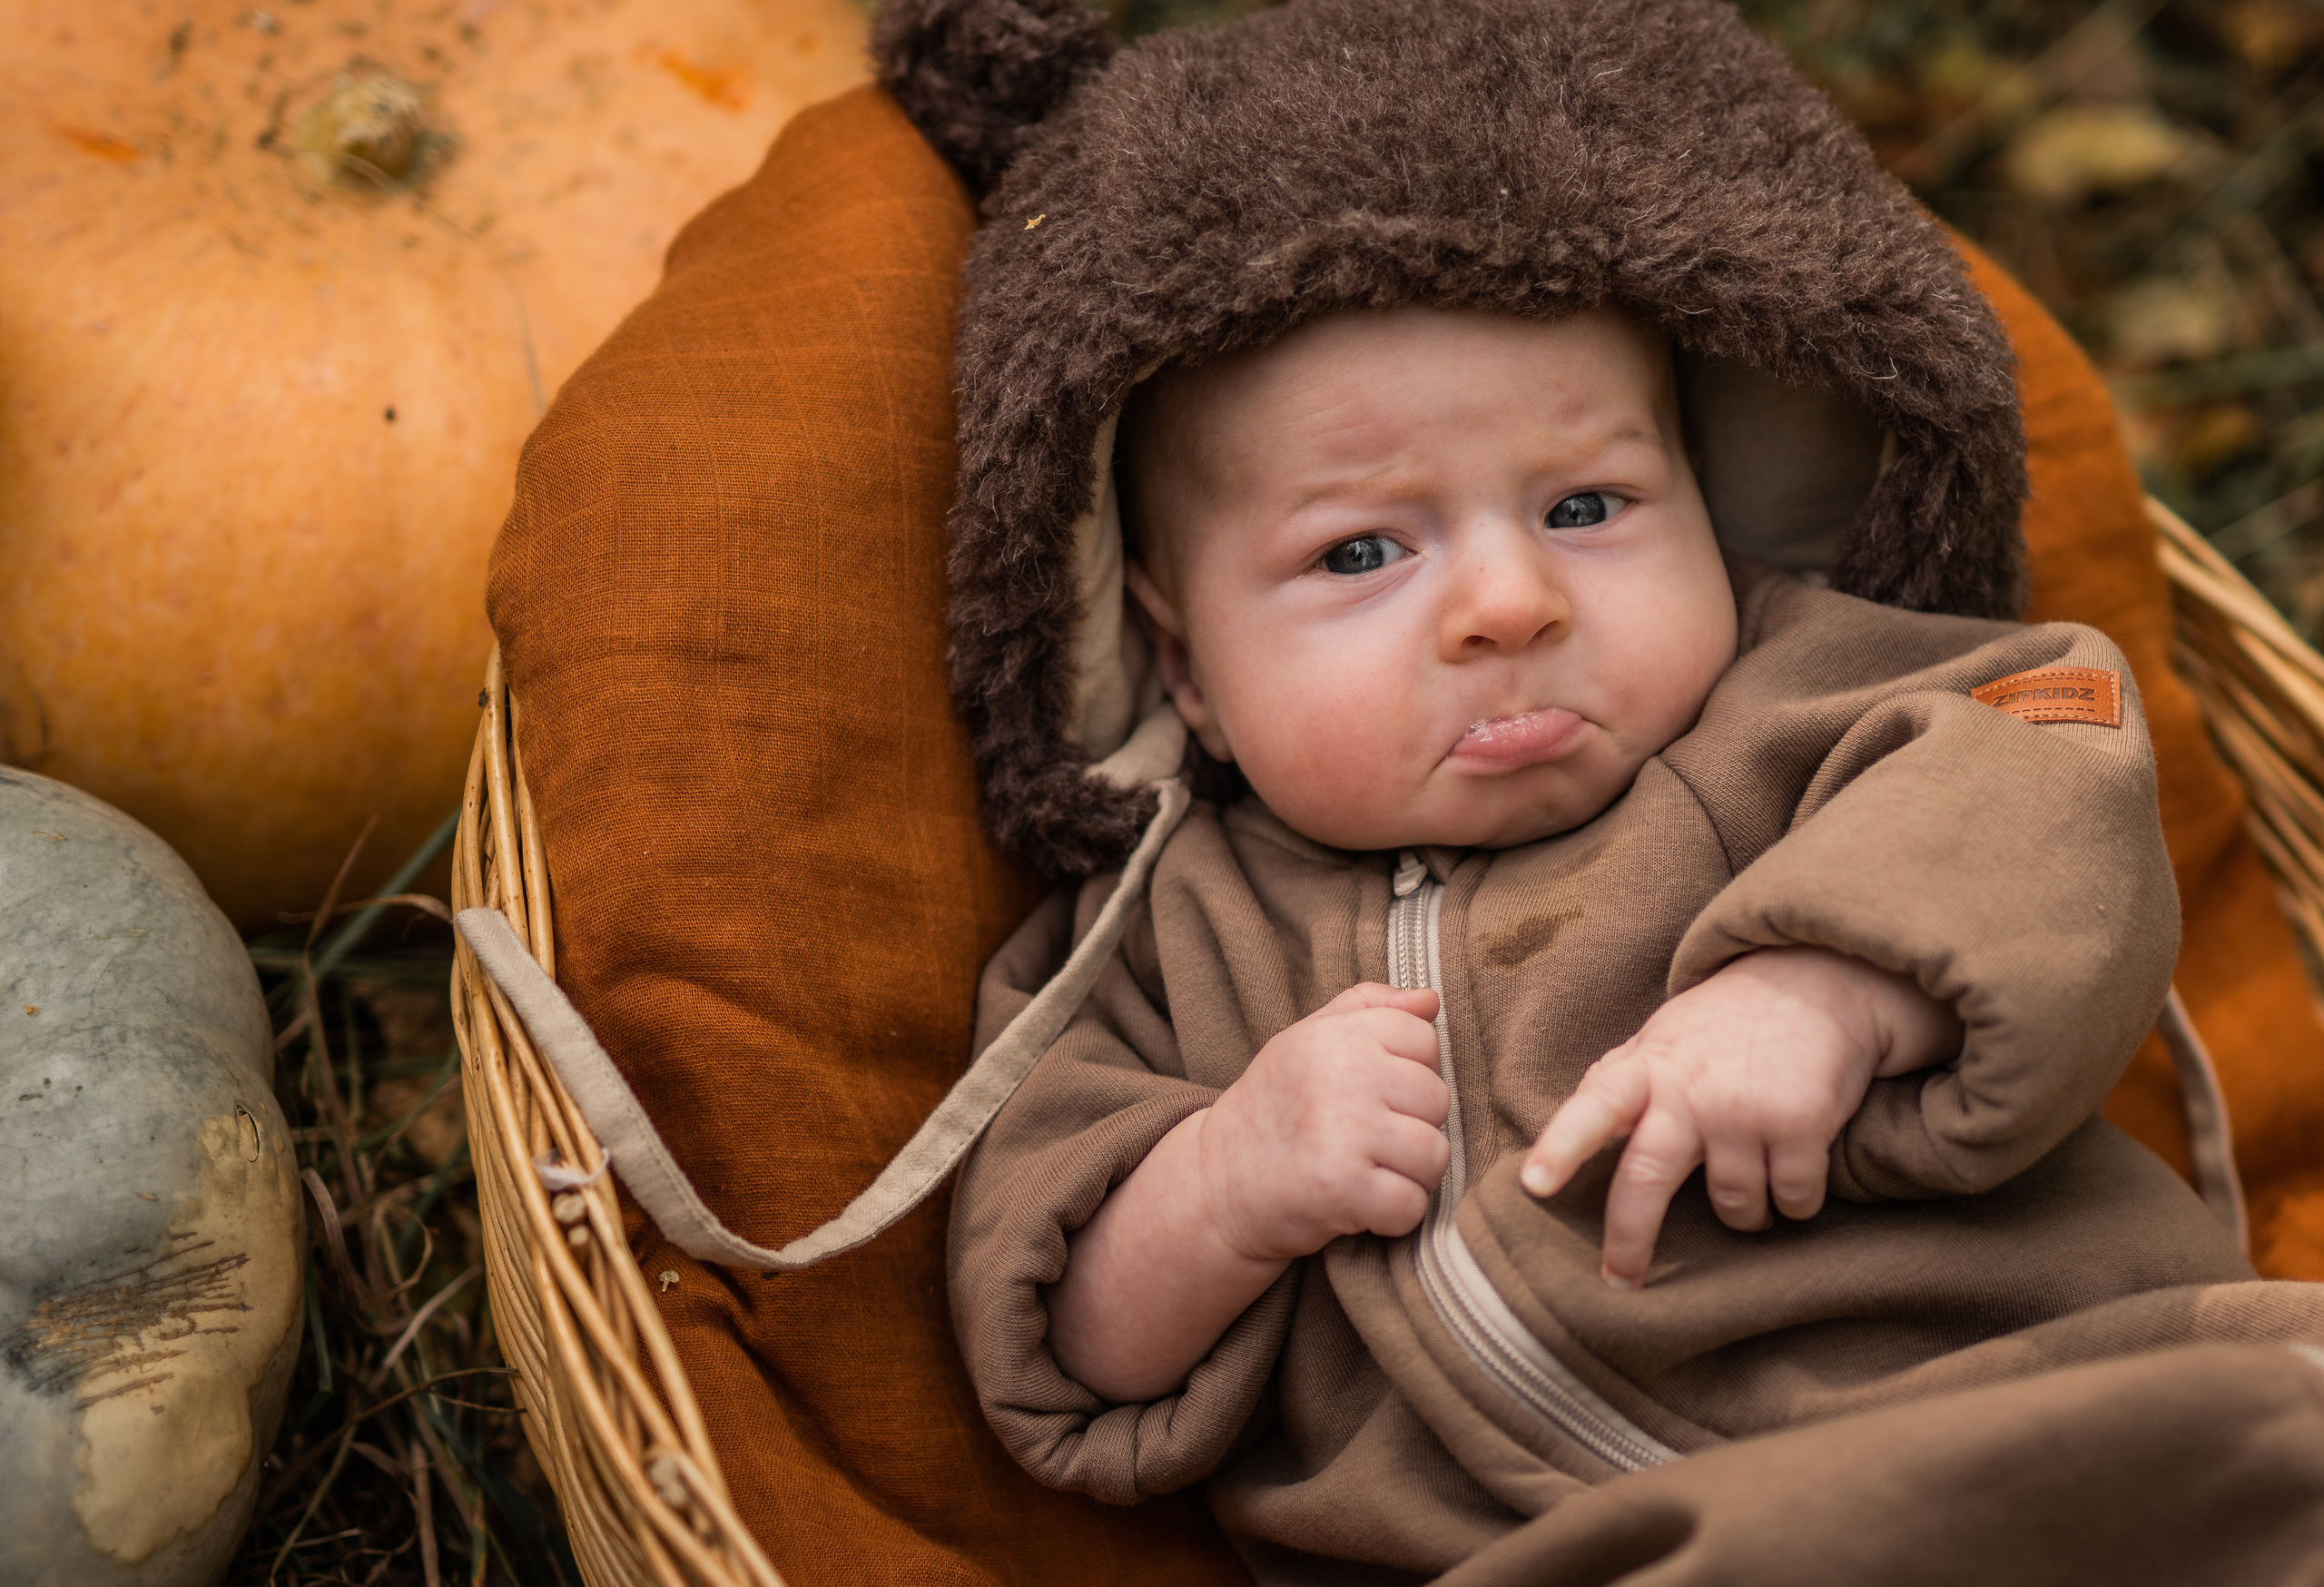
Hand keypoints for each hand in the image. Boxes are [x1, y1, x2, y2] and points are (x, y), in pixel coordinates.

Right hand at [1048, 981, 1449, 1400]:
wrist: (1216, 1183)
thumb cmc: (1273, 1109)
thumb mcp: (1306, 1041)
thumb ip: (1367, 1010)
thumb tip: (1430, 1001)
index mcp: (1335, 1035)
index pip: (1423, 1038)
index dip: (1407, 1071)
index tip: (1371, 1093)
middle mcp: (1341, 1075)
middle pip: (1437, 1098)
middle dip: (1413, 1126)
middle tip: (1366, 1140)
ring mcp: (1343, 1132)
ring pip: (1434, 1154)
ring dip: (1409, 1175)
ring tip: (1366, 1171)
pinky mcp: (1342, 1188)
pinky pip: (1412, 1205)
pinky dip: (1393, 1216)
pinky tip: (1359, 1205)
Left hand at [1520, 947, 1960, 1289]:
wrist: (1816, 981)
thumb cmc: (1725, 1023)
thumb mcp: (1661, 1040)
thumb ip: (1623, 1087)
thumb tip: (1571, 1140)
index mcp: (1644, 1069)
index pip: (1591, 1109)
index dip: (1561, 1148)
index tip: (1534, 1186)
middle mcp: (1688, 1092)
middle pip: (1646, 1180)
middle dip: (1630, 1238)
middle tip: (1621, 1280)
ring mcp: (1743, 1110)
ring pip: (1733, 1207)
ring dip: (1746, 1214)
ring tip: (1752, 1182)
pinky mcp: (1800, 1124)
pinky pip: (1792, 1200)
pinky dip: (1796, 1202)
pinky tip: (1796, 1174)